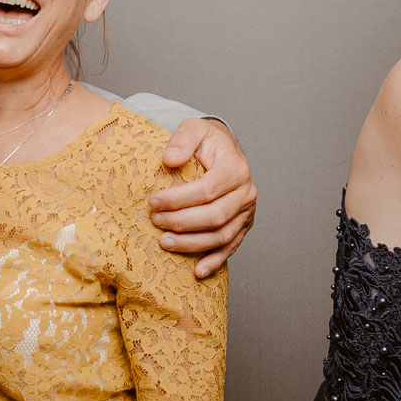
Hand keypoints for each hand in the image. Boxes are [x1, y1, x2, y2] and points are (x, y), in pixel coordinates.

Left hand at [148, 118, 255, 277]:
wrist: (223, 150)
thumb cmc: (207, 141)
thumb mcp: (194, 129)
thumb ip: (182, 140)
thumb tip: (170, 160)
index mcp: (235, 168)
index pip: (208, 189)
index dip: (179, 199)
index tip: (153, 201)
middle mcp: (246, 192)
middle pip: (215, 216)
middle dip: (182, 222)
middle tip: (155, 221)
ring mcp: (247, 212)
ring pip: (222, 236)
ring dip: (193, 243)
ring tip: (165, 242)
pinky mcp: (243, 226)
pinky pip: (231, 247)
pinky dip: (215, 261)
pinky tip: (198, 271)